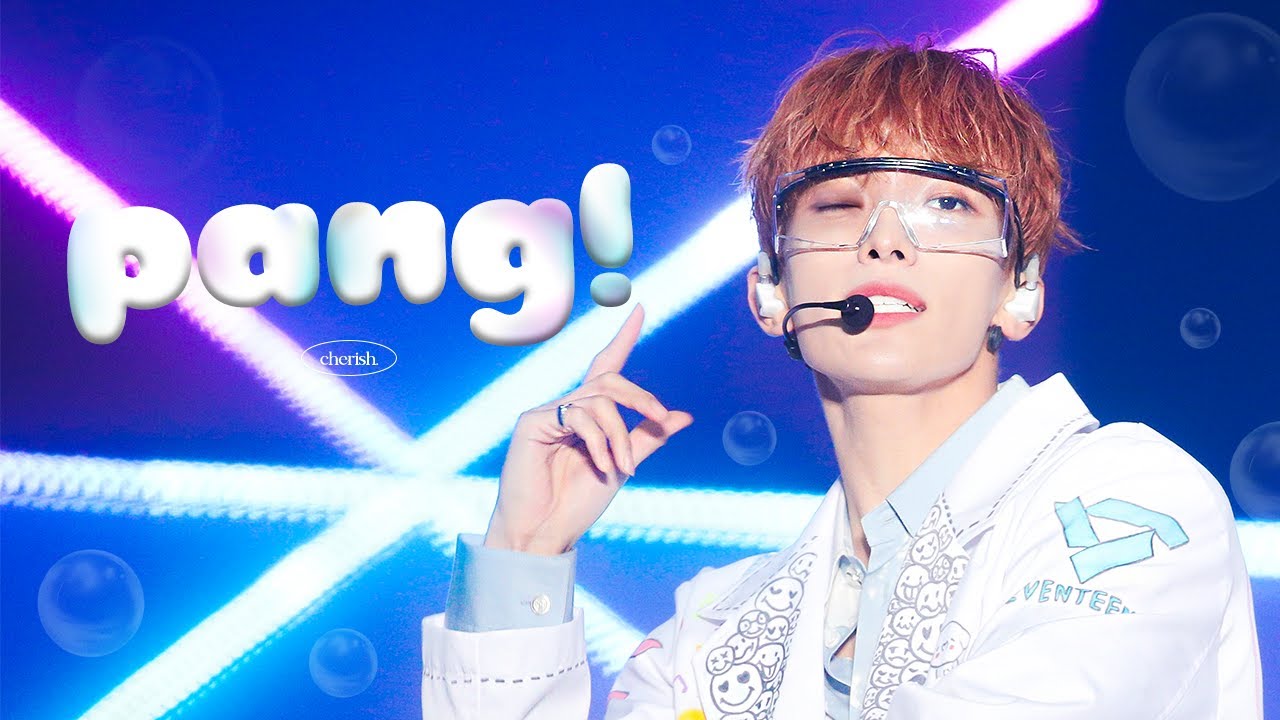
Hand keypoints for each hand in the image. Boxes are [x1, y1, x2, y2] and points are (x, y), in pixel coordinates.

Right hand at [484, 304, 693, 554]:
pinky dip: (598, 441)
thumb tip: (683, 415)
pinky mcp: (533, 422)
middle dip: (641, 397)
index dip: (624, 338)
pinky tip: (602, 464)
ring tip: (625, 466)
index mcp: (588, 415)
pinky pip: (579, 416)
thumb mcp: (623, 466)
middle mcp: (567, 407)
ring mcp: (548, 412)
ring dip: (621, 434)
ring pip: (600, 399)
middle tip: (659, 418)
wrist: (545, 532)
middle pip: (610, 380)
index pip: (607, 367)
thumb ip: (649, 438)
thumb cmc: (576, 504)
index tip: (640, 308)